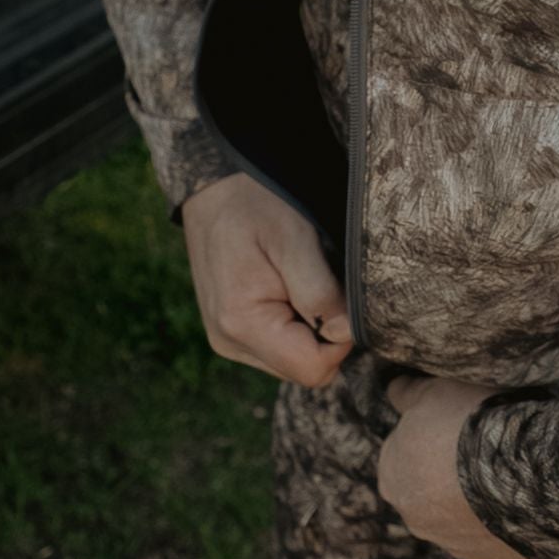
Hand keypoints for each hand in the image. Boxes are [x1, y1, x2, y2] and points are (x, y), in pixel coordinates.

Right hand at [180, 173, 352, 386]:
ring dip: (308, 329)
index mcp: (242, 324)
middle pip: (304, 369)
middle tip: (316, 281)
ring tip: (296, 279)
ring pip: (292, 360)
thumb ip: (320, 292)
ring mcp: (228, 340)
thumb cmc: (255, 205)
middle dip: (323, 333)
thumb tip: (346, 334)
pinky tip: (284, 286)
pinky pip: (277, 347)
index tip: (338, 297)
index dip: (340, 340)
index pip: (313, 370)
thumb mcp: (295, 239)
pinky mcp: (230, 332)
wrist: (213, 188)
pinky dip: (292, 325)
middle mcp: (230, 342)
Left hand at [376, 374, 528, 558]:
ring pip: (459, 520)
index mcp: (392, 476)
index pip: (403, 455)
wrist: (522, 469)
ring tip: (505, 476)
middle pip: (428, 492)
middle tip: (480, 451)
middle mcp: (414, 518)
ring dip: (474, 503)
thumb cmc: (471, 423)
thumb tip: (393, 390)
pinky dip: (502, 524)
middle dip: (448, 475)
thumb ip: (407, 394)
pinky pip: (493, 540)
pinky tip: (519, 501)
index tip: (455, 426)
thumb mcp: (435, 391)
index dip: (430, 437)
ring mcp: (452, 545)